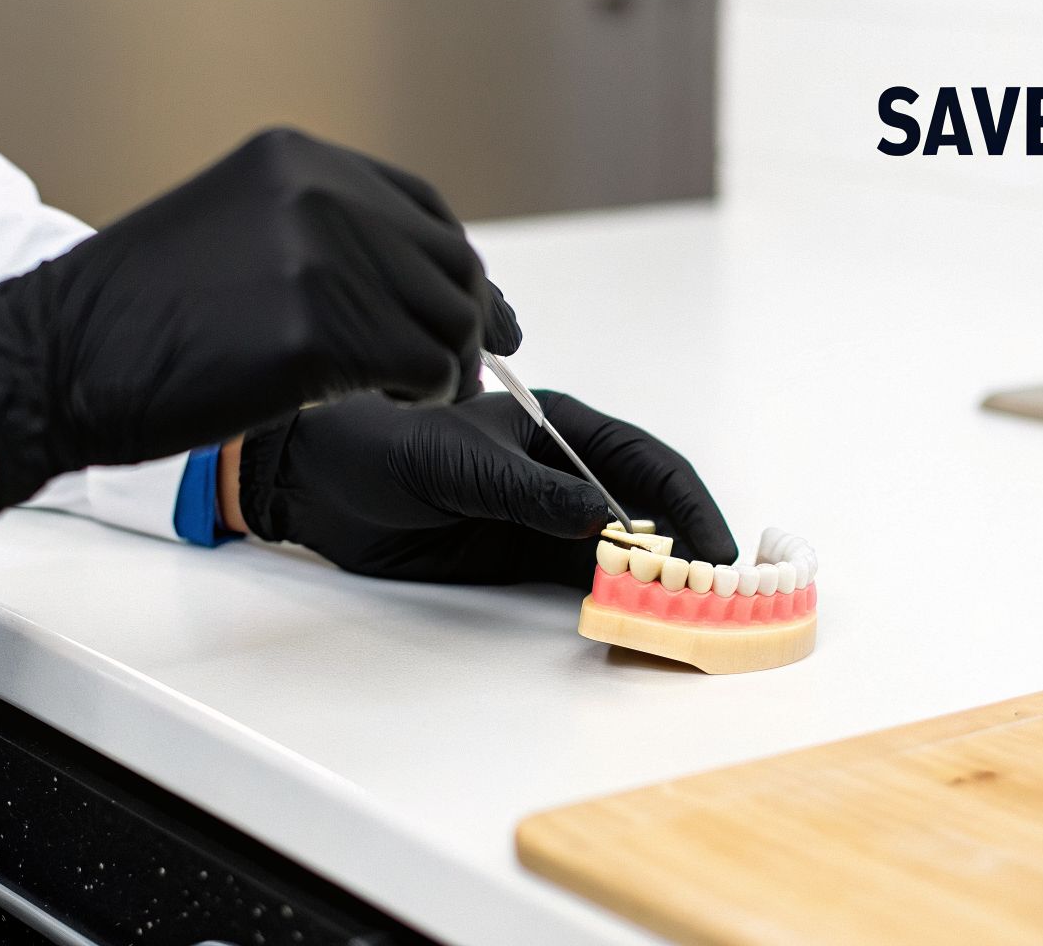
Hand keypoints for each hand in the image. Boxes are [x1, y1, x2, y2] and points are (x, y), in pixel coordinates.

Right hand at [0, 128, 520, 509]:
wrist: (53, 356)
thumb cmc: (136, 314)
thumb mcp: (236, 230)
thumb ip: (322, 238)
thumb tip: (419, 283)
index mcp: (298, 160)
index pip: (425, 211)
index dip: (459, 268)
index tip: (481, 313)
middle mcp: (317, 193)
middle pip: (448, 264)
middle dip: (465, 324)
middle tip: (464, 372)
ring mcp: (318, 259)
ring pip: (444, 319)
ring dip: (447, 366)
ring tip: (422, 393)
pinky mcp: (315, 333)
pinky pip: (419, 367)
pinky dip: (425, 393)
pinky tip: (397, 404)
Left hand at [228, 391, 735, 585]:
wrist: (326, 487)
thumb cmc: (386, 448)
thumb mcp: (458, 465)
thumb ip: (529, 492)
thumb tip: (597, 519)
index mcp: (558, 428)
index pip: (644, 461)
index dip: (687, 502)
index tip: (714, 545)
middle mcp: (563, 471)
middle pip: (645, 508)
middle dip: (684, 546)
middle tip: (716, 592)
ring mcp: (547, 517)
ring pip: (620, 550)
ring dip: (654, 579)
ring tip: (688, 613)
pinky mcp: (524, 557)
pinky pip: (583, 579)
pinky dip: (614, 597)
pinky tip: (637, 615)